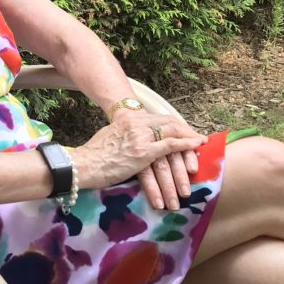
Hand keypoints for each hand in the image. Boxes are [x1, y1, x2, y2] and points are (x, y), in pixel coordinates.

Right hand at [73, 114, 206, 207]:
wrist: (82, 164)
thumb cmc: (92, 157)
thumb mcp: (109, 138)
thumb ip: (123, 137)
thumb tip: (130, 144)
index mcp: (127, 119)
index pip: (157, 118)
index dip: (173, 124)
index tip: (184, 129)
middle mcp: (135, 123)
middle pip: (168, 122)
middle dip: (185, 129)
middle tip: (197, 137)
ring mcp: (140, 136)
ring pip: (172, 132)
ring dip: (189, 138)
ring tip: (201, 142)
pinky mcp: (143, 151)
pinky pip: (170, 145)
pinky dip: (185, 144)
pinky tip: (196, 146)